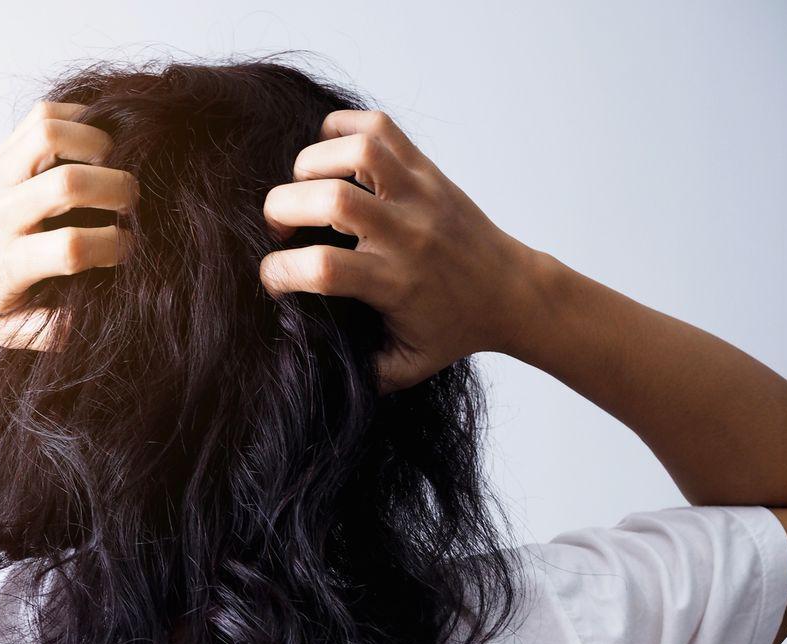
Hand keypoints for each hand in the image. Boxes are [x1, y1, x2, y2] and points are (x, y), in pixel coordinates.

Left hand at [0, 101, 137, 345]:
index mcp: (6, 265)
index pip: (70, 247)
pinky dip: (77, 119)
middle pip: (67, 184)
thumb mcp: (6, 333)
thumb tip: (97, 313)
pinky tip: (91, 146)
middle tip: (130, 204)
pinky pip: (41, 116)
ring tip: (110, 166)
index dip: (113, 247)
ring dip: (96, 143)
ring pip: (50, 135)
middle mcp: (1, 215)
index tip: (126, 251)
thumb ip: (53, 331)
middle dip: (117, 189)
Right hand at [259, 110, 546, 391]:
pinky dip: (343, 128)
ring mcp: (418, 194)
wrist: (512, 292)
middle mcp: (405, 233)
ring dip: (312, 162)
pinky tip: (332, 154)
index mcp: (393, 282)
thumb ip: (360, 373)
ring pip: (357, 151)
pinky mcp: (427, 169)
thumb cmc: (453, 329)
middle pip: (331, 200)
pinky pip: (379, 126)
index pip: (323, 269)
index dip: (281, 271)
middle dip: (282, 207)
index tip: (274, 279)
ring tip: (306, 186)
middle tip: (280, 226)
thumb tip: (310, 365)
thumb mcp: (406, 366)